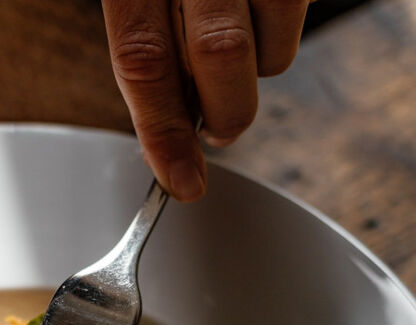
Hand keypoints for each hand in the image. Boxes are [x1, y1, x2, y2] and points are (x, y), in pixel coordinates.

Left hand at [102, 0, 309, 200]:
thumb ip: (144, 53)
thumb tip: (164, 146)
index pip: (144, 61)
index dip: (163, 132)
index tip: (180, 183)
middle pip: (220, 54)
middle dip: (224, 113)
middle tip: (216, 128)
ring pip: (275, 45)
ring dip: (259, 70)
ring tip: (237, 51)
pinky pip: (305, 13)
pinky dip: (281, 34)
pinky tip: (257, 18)